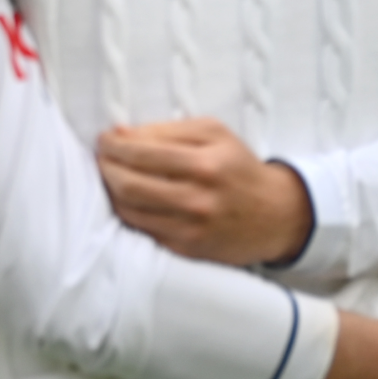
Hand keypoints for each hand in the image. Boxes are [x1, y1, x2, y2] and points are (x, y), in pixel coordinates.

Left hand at [95, 118, 312, 265]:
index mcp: (205, 164)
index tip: (104, 140)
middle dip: (105, 168)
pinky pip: (142, 229)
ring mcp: (191, 228)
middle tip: (101, 158)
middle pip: (129, 184)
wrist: (276, 215)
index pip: (141, 153)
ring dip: (110, 191)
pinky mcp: (186, 248)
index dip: (113, 145)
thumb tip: (121, 133)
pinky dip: (127, 212)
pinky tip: (127, 199)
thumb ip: (167, 130)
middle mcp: (198, 198)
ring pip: (130, 210)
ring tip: (110, 177)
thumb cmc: (239, 167)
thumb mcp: (214, 134)